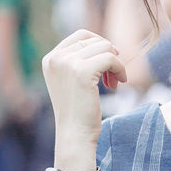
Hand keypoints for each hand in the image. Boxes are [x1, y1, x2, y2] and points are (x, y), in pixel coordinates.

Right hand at [42, 29, 127, 143]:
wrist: (74, 135)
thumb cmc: (77, 112)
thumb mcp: (71, 81)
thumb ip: (79, 61)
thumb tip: (105, 43)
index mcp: (50, 59)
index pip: (81, 36)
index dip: (99, 45)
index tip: (109, 62)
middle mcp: (56, 58)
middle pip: (94, 40)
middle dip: (108, 55)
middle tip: (112, 78)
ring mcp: (67, 63)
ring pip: (104, 47)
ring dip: (115, 63)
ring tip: (114, 82)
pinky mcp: (82, 71)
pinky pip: (110, 58)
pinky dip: (120, 69)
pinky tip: (120, 83)